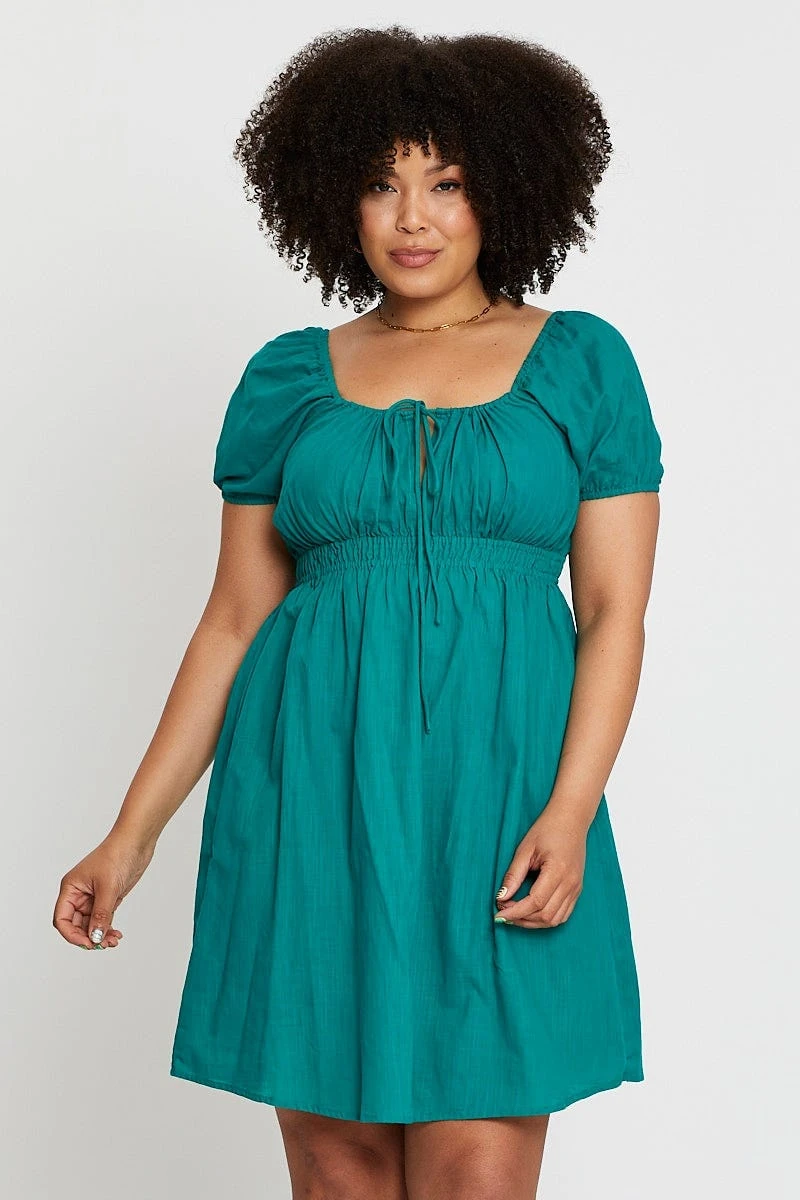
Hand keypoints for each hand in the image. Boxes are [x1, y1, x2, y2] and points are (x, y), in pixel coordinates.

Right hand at [52, 831, 155, 949]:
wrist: (136, 842)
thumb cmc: (117, 855)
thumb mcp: (108, 888)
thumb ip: (101, 915)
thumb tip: (95, 938)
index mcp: (71, 888)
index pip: (62, 919)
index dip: (72, 935)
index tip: (89, 943)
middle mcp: (79, 894)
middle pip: (76, 925)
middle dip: (88, 937)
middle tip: (104, 945)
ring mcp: (93, 897)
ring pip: (90, 924)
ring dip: (100, 935)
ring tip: (114, 941)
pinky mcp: (107, 898)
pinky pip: (102, 919)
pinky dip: (107, 928)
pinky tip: (116, 934)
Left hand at [494, 807, 586, 928]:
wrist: (571, 819)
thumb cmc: (547, 829)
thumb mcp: (525, 848)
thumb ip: (514, 874)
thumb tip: (501, 897)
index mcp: (558, 871)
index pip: (535, 902)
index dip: (515, 912)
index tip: (499, 914)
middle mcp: (570, 883)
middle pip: (545, 915)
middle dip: (522, 919)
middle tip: (504, 912)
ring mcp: (576, 888)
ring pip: (555, 919)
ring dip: (533, 922)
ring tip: (515, 914)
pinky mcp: (577, 889)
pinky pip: (563, 914)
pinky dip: (546, 919)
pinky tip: (531, 912)